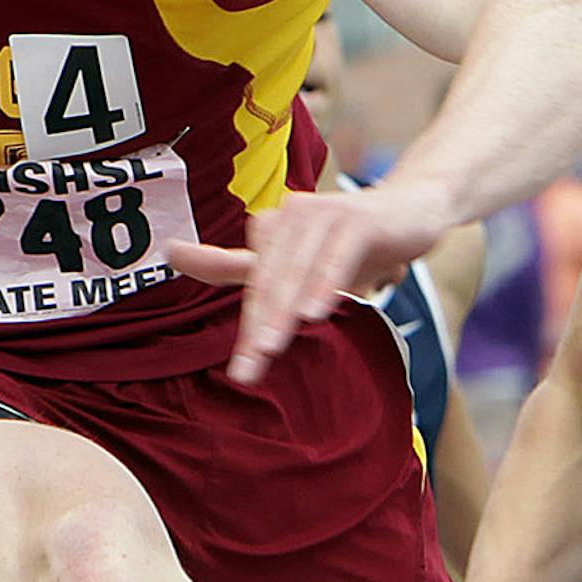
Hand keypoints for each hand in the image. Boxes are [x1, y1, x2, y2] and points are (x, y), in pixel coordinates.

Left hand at [168, 175, 454, 385]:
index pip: (257, 288)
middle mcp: (291, 215)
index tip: (244, 372)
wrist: (412, 210)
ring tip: (272, 346)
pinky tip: (317, 311)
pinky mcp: (356, 218)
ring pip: (298, 269)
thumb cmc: (349, 243)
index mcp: (271, 229)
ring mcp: (323, 213)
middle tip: (252, 365)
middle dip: (261, 325)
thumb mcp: (293, 262)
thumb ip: (233, 263)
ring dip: (286, 308)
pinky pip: (337, 254)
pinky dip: (326, 282)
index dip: (250, 328)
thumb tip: (169, 252)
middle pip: (272, 281)